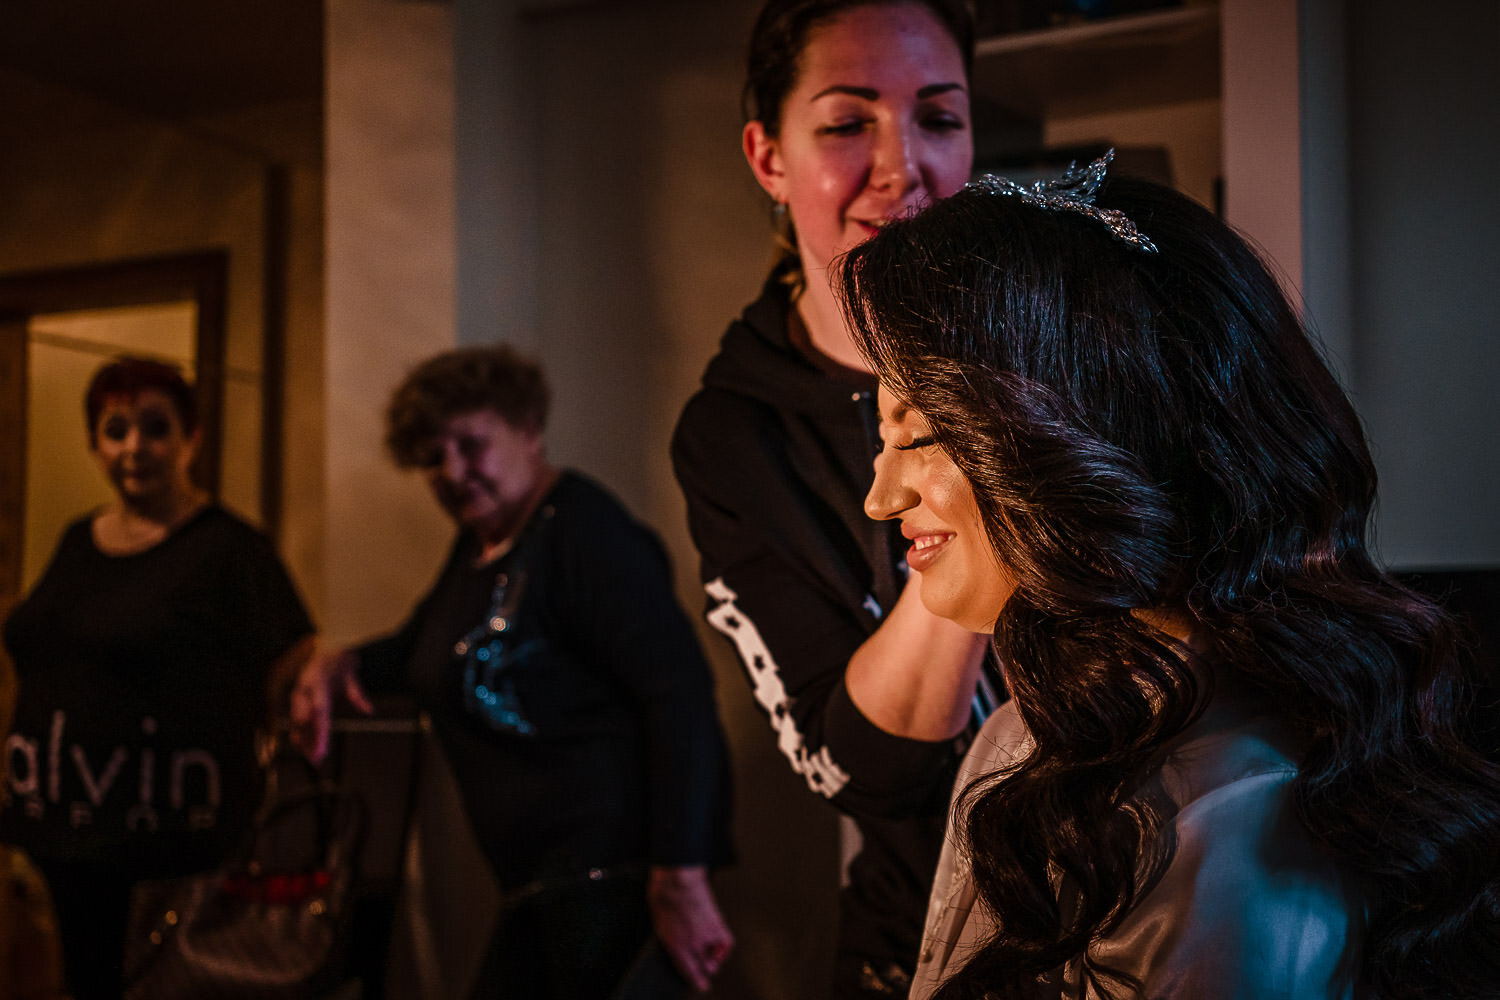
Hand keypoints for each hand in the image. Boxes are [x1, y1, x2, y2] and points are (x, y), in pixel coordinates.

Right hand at [288, 647, 371, 763]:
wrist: (327, 648)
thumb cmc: (341, 662)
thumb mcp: (350, 675)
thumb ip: (357, 694)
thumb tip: (369, 711)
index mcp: (317, 683)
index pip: (319, 713)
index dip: (319, 734)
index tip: (321, 751)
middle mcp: (304, 690)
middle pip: (306, 721)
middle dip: (310, 741)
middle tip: (317, 760)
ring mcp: (298, 695)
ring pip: (299, 722)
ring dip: (304, 740)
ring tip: (313, 758)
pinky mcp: (297, 698)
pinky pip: (298, 719)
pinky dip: (301, 732)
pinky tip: (303, 747)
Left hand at [647, 865, 733, 992]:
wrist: (678, 879)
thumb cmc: (664, 898)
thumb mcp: (659, 926)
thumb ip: (670, 943)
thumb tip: (679, 950)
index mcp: (676, 947)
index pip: (690, 972)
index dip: (697, 982)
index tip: (701, 986)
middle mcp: (694, 944)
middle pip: (707, 968)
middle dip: (705, 969)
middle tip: (703, 965)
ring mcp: (708, 934)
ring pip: (717, 958)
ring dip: (714, 958)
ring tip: (710, 951)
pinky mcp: (718, 923)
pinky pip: (726, 943)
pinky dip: (724, 946)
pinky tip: (719, 943)